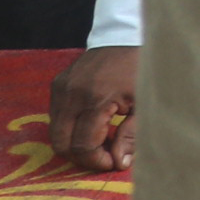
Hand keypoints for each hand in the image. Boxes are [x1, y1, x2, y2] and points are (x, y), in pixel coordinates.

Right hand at [47, 45, 137, 171]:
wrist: (127, 36)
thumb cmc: (142, 69)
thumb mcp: (145, 104)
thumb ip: (131, 136)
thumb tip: (119, 164)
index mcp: (95, 99)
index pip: (82, 145)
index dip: (96, 160)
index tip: (113, 162)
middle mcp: (71, 94)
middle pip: (61, 143)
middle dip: (81, 156)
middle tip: (105, 154)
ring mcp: (60, 88)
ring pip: (55, 132)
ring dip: (74, 142)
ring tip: (102, 138)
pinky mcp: (57, 84)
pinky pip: (56, 116)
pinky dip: (70, 127)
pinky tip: (93, 124)